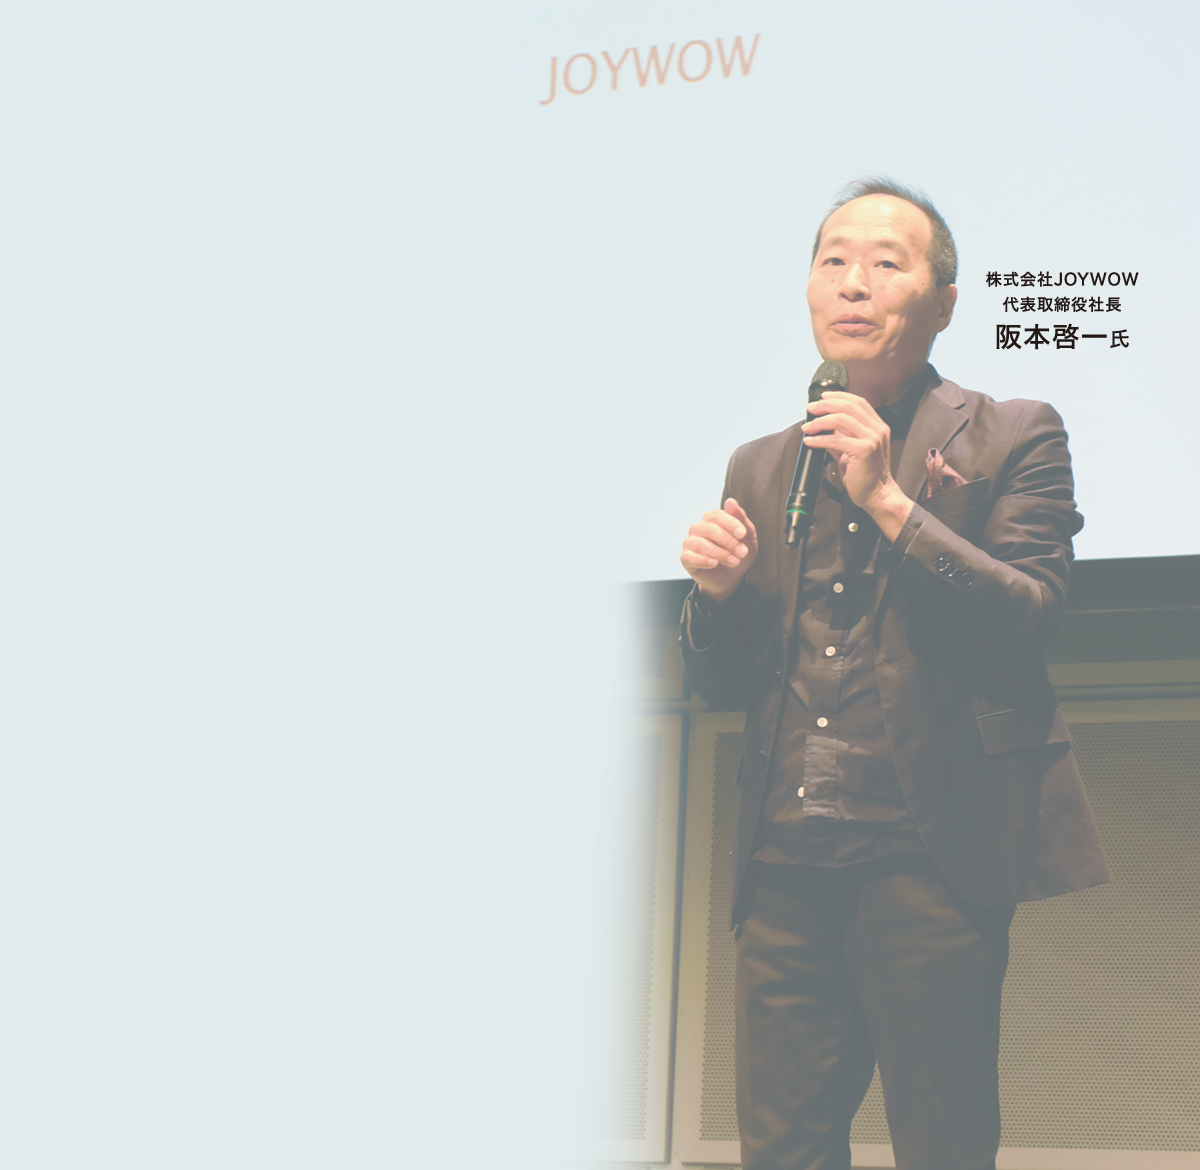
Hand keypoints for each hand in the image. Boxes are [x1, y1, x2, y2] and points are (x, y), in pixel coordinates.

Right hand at [680, 498, 757, 602]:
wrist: (731, 578)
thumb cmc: (738, 554)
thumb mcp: (747, 538)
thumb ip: (741, 519)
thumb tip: (730, 501)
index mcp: (712, 520)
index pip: (718, 515)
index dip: (731, 523)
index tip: (743, 534)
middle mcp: (698, 528)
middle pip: (710, 529)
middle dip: (729, 541)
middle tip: (742, 552)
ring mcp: (690, 542)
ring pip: (700, 543)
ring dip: (720, 553)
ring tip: (734, 561)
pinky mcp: (685, 558)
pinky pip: (690, 556)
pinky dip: (703, 560)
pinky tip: (714, 564)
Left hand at [801, 392, 913, 540]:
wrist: (877, 494)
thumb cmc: (865, 474)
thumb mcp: (852, 450)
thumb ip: (841, 436)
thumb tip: (823, 427)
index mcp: (878, 426)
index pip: (858, 402)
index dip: (839, 396)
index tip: (822, 397)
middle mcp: (877, 429)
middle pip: (849, 406)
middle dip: (826, 405)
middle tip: (810, 409)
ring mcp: (872, 439)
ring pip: (841, 420)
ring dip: (819, 421)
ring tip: (807, 427)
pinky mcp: (864, 451)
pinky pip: (836, 440)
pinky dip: (819, 439)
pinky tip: (809, 441)